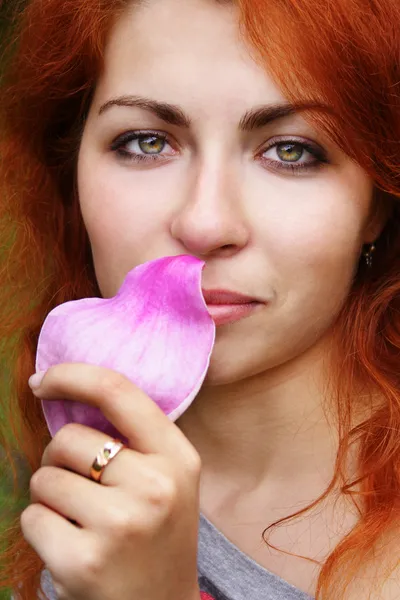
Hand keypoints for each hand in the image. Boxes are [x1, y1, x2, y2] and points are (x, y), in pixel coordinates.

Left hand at [22, 363, 201, 599]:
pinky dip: (41, 528)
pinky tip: (71, 547)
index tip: (42, 382)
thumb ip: (135, 438)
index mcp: (177, 457)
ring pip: (44, 478)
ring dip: (50, 497)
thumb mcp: (169, 478)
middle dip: (59, 458)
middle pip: (68, 439)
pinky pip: (32, 518)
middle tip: (80, 486)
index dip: (71, 376)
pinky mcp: (83, 561)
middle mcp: (155, 486)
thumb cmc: (159, 534)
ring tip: (81, 521)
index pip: (117, 391)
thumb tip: (71, 393)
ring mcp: (120, 525)